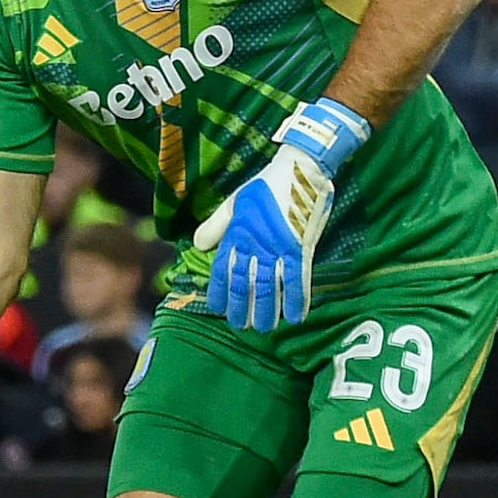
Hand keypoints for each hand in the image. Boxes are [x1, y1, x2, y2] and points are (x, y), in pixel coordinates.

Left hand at [193, 98, 369, 330]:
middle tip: (241, 327)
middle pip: (245, 284)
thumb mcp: (234, 202)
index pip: (222, 270)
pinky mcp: (300, 248)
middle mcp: (254, 245)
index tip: (218, 308)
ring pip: (269, 287)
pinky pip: (298, 280)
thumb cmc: (266, 185)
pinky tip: (296, 317)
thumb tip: (197, 246)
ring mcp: (278, 248)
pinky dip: (297, 300)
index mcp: (236, 234)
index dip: (219, 291)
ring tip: (264, 328)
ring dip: (266, 310)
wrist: (299, 169)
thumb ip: (215, 225)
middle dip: (242, 308)